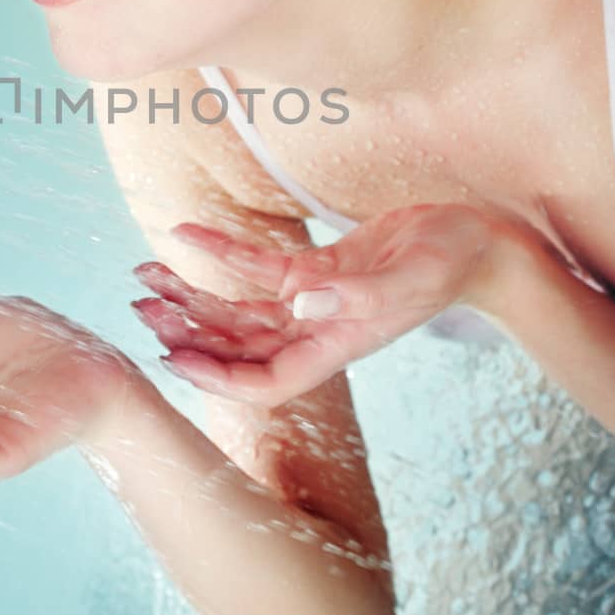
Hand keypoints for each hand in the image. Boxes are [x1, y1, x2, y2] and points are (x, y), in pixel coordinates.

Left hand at [129, 202, 503, 405]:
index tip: (172, 360)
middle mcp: (317, 331)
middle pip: (238, 347)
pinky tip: (183, 231)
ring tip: (144, 275)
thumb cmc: (451, 264)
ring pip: (239, 309)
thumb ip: (357, 295)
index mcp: (335, 346)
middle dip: (189, 333)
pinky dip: (219, 251)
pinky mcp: (317, 269)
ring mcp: (314, 301)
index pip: (265, 383)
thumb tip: (301, 303)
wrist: (475, 241)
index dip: (218, 378)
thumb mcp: (409, 280)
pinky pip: (257, 265)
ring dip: (193, 296)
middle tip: (139, 311)